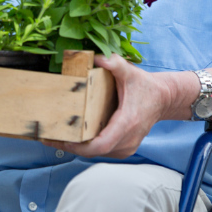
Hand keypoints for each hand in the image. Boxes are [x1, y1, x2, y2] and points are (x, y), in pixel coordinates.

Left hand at [47, 54, 181, 158]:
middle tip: (48, 137)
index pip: (101, 144)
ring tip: (55, 137)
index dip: (80, 146)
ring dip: (77, 148)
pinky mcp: (124, 148)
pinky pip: (102, 151)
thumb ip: (115, 63)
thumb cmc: (146, 87)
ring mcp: (126, 146)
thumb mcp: (130, 72)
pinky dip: (87, 146)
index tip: (62, 140)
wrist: (163, 99)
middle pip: (95, 151)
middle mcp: (127, 139)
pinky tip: (72, 137)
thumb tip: (97, 57)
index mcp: (126, 123)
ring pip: (98, 153)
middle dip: (71, 146)